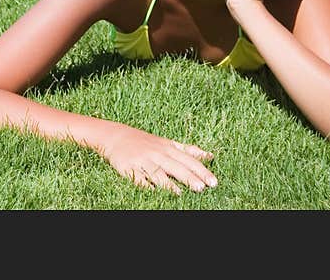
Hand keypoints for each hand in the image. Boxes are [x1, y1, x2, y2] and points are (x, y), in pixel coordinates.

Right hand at [99, 124, 216, 193]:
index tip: (213, 182)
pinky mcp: (129, 168)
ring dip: (169, 184)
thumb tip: (210, 156)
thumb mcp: (167, 143)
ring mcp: (143, 161)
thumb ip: (188, 150)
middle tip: (201, 188)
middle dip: (188, 177)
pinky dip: (146, 185)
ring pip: (158, 173)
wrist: (116, 136)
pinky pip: (139, 179)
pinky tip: (154, 192)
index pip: (189, 160)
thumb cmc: (145, 141)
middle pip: (176, 167)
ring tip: (181, 193)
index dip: (201, 171)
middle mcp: (157, 154)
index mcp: (168, 148)